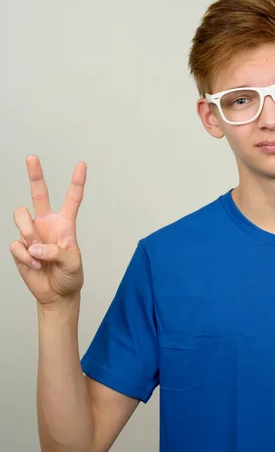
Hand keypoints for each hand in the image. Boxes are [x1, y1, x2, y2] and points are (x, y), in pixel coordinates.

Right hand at [10, 155, 86, 307]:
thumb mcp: (73, 264)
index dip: (77, 182)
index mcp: (65, 224)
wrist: (56, 294)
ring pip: (21, 216)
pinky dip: (25, 257)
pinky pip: (16, 244)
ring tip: (37, 252)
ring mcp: (32, 234)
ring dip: (28, 232)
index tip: (81, 165)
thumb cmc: (70, 276)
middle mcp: (47, 224)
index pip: (72, 199)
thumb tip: (34, 246)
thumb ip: (57, 252)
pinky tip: (34, 265)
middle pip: (39, 194)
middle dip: (35, 175)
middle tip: (32, 157)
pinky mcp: (20, 247)